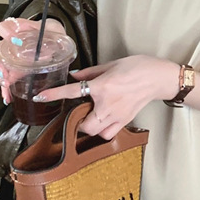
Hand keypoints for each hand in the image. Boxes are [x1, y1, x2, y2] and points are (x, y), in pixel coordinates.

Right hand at [0, 16, 65, 103]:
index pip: (4, 27)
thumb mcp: (52, 30)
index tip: (11, 39)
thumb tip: (39, 45)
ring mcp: (10, 58)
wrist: (55, 42)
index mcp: (17, 31)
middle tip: (4, 71)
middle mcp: (10, 45)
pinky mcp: (13, 70)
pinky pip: (5, 79)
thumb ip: (46, 34)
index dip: (5, 32)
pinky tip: (8, 96)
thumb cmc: (51, 34)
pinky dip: (5, 89)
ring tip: (6, 84)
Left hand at [32, 55, 178, 139]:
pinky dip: (102, 132)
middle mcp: (108, 105)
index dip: (54, 94)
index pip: (73, 92)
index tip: (41, 96)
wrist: (159, 77)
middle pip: (83, 124)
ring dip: (89, 128)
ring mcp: (117, 116)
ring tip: (91, 118)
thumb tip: (74, 76)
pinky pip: (108, 134)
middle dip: (77, 121)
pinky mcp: (125, 121)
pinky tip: (103, 123)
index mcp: (102, 87)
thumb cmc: (138, 67)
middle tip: (78, 112)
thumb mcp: (111, 65)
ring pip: (95, 132)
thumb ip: (90, 73)